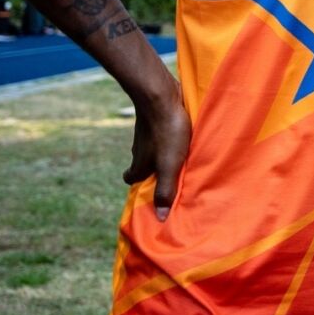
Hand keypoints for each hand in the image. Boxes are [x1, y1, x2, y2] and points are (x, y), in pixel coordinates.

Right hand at [123, 77, 189, 220]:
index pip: (131, 179)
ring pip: (150, 146)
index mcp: (139, 162)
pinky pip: (159, 131)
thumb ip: (165, 190)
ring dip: (161, 152)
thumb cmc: (168, 131)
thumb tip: (160, 219)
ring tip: (180, 156)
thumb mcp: (170, 164)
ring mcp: (145, 132)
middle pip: (141, 162)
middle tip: (168, 174)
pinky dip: (167, 136)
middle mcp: (139, 148)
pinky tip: (182, 134)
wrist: (161, 96)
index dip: (138, 184)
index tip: (148, 189)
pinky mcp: (156, 118)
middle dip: (152, 170)